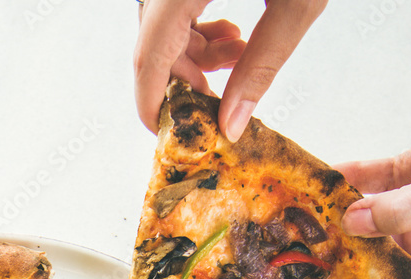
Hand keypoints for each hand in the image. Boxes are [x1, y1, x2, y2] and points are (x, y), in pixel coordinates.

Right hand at [134, 0, 326, 140]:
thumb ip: (261, 64)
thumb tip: (231, 126)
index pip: (149, 55)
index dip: (152, 103)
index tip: (169, 134)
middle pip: (153, 40)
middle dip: (183, 77)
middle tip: (221, 97)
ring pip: (162, 22)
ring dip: (193, 52)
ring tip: (238, 54)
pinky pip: (176, 1)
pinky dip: (198, 24)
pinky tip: (234, 32)